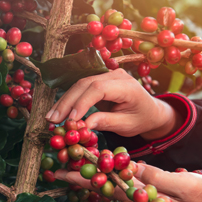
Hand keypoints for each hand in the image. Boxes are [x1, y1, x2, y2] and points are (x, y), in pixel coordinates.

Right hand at [45, 69, 180, 139]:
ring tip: (51, 118)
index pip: (98, 88)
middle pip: (85, 84)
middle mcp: (115, 75)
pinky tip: (58, 112)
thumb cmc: (141, 119)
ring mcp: (106, 75)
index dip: (82, 103)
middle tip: (53, 120)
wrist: (150, 110)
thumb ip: (106, 122)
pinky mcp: (99, 80)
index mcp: (127, 86)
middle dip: (67, 102)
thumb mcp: (127, 125)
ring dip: (64, 102)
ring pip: (79, 85)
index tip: (71, 120)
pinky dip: (68, 101)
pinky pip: (80, 88)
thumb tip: (83, 125)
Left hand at [57, 165, 201, 201]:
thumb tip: (130, 169)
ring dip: (91, 173)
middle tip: (57, 167)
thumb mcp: (180, 185)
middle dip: (80, 175)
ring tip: (71, 162)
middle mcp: (135, 198)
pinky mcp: (144, 192)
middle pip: (102, 185)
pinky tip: (99, 166)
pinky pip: (121, 183)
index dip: (84, 177)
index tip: (64, 170)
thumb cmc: (200, 197)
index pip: (106, 185)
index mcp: (140, 196)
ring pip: (109, 184)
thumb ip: (154, 178)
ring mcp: (139, 196)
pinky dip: (107, 173)